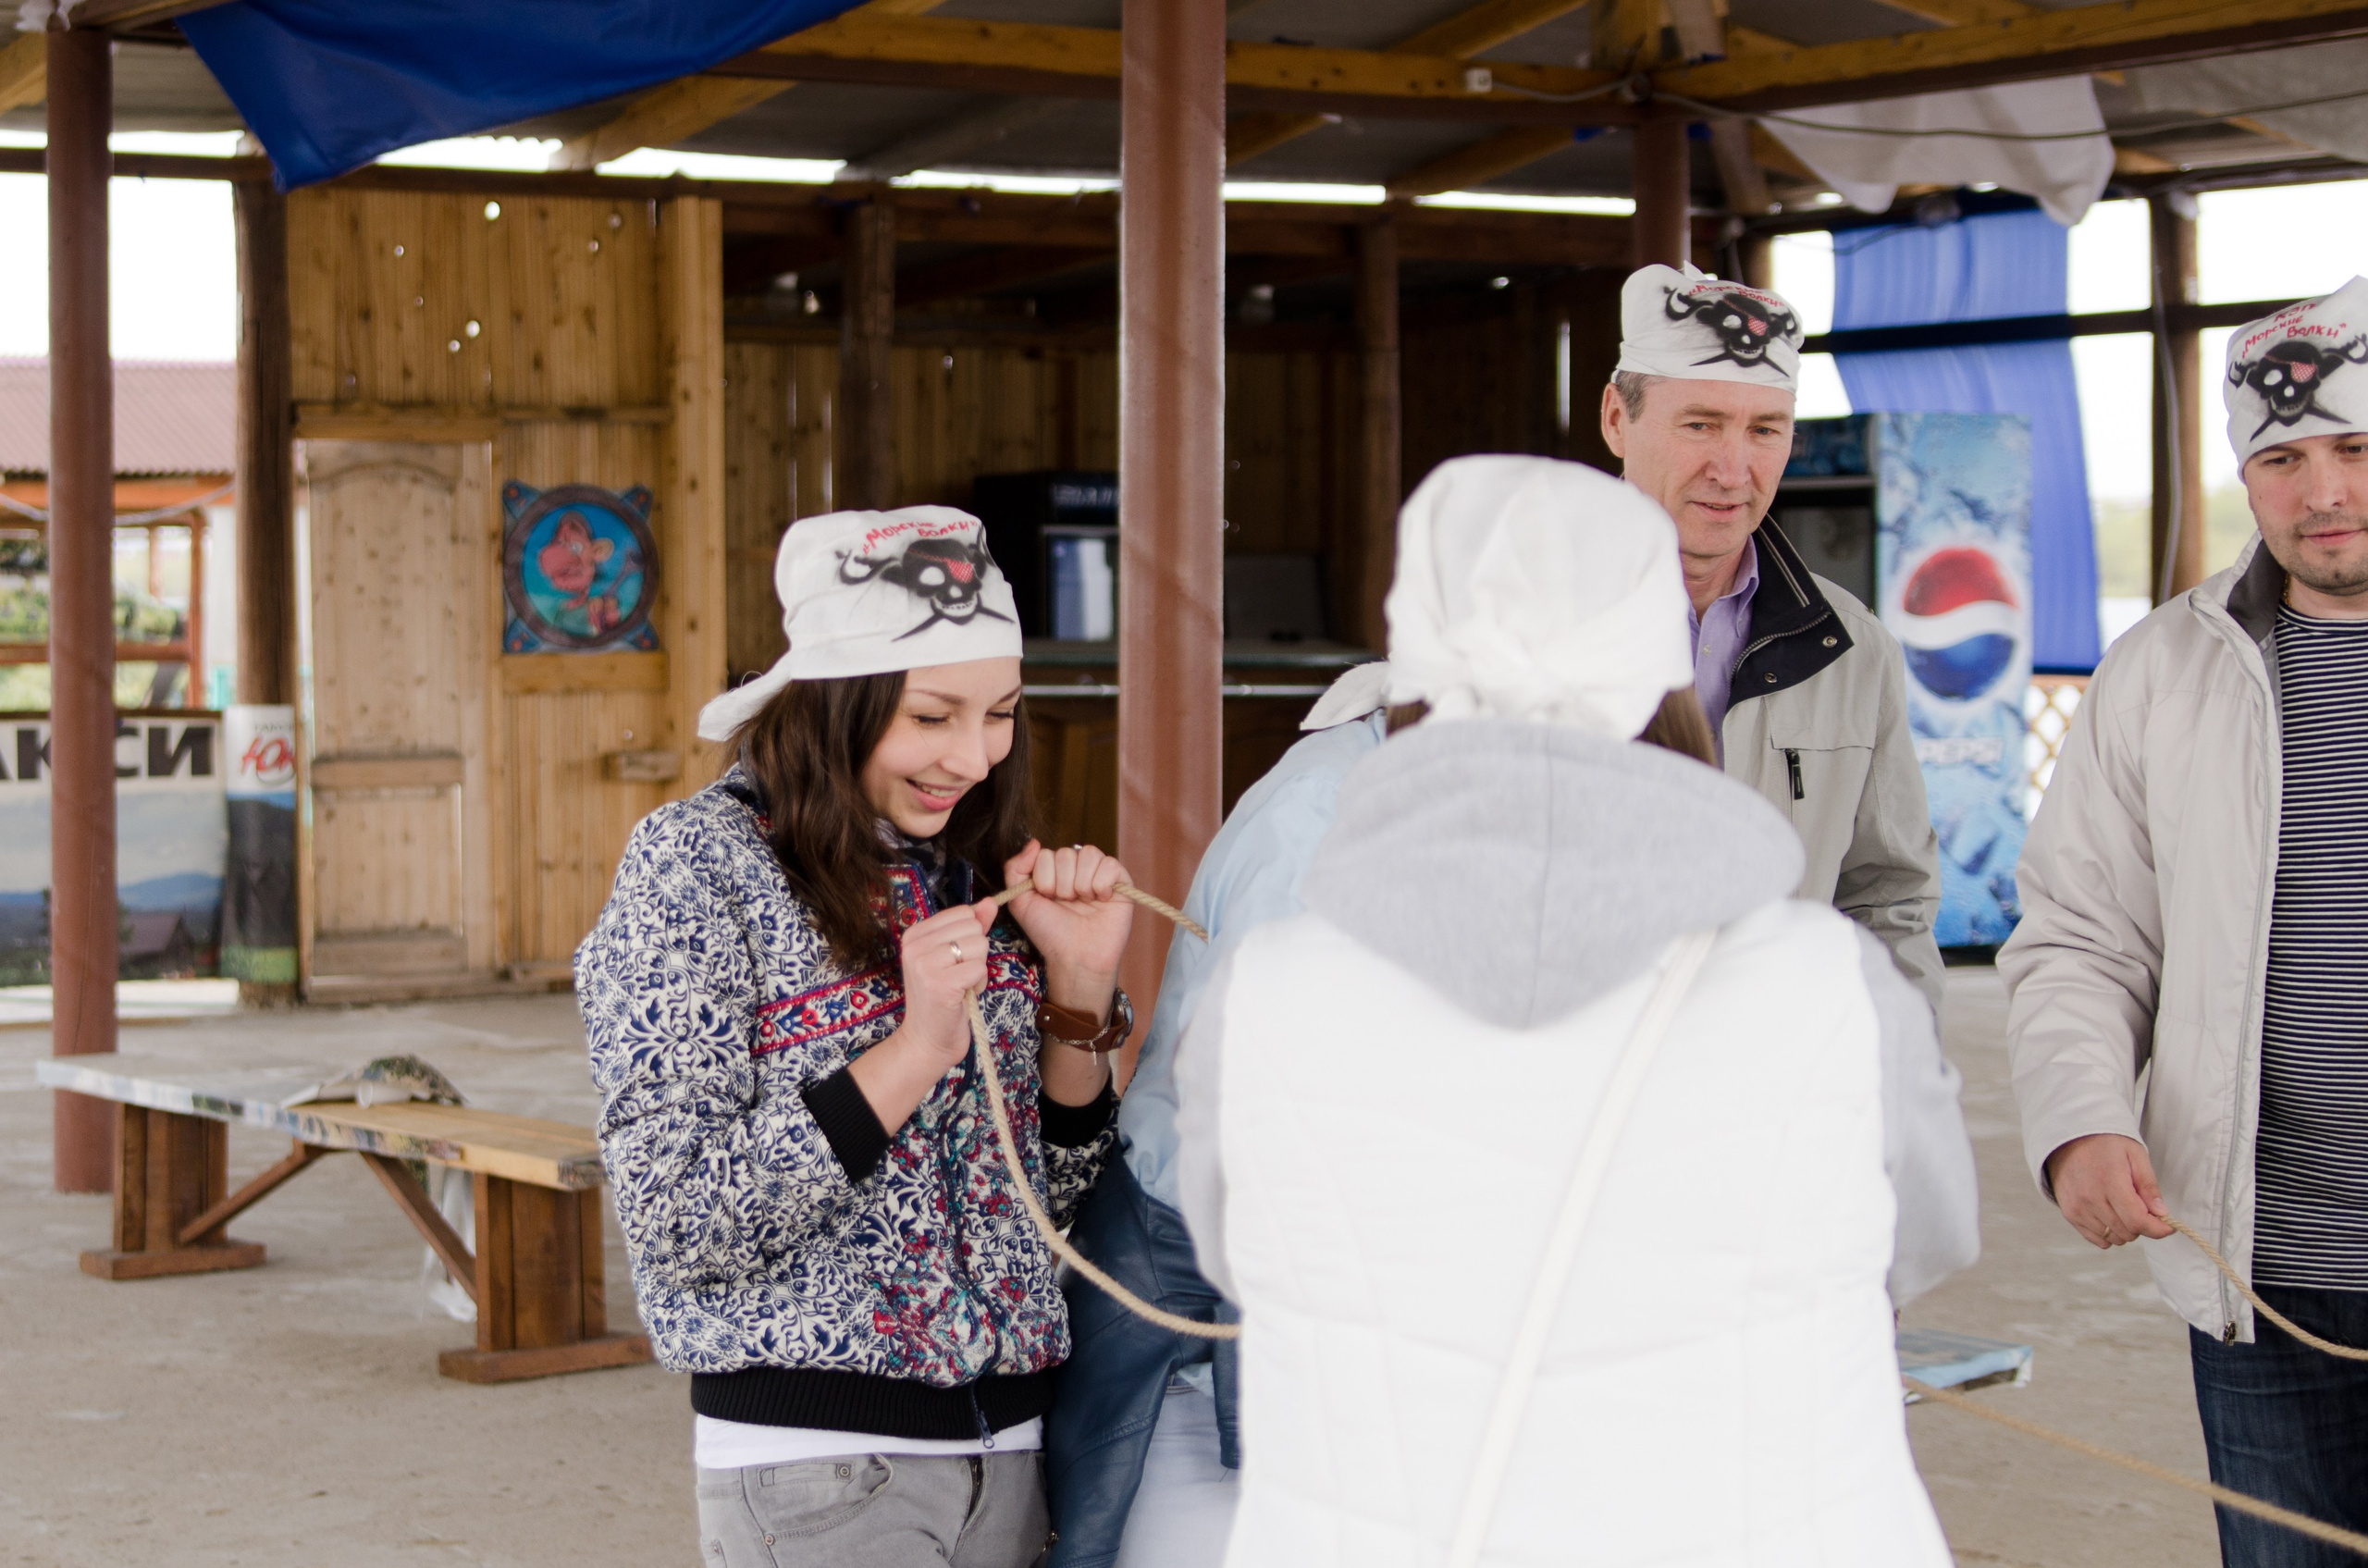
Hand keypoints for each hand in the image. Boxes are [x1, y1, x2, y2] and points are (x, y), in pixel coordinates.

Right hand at [892, 903, 996, 1069]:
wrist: (927, 1041)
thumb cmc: (943, 998)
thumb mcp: (954, 957)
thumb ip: (972, 927)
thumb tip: (990, 903)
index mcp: (915, 933)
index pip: (963, 913)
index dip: (970, 937)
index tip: (955, 961)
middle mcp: (915, 945)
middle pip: (973, 928)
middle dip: (976, 954)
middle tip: (958, 976)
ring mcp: (925, 964)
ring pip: (979, 945)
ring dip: (979, 969)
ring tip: (960, 986)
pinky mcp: (940, 984)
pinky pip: (979, 968)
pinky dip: (979, 983)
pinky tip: (963, 996)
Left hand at [1001, 841, 1133, 1013]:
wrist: (1076, 957)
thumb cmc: (1050, 933)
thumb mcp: (1021, 901)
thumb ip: (1015, 869)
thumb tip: (1034, 842)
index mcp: (1054, 871)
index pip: (1046, 854)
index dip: (1044, 880)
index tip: (1048, 900)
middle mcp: (1077, 869)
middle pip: (1066, 854)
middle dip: (1062, 885)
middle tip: (1068, 904)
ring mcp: (1099, 873)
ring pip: (1088, 855)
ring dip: (1081, 885)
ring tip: (1084, 903)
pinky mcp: (1121, 881)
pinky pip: (1110, 864)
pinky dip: (1102, 885)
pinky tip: (1102, 900)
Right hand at [2046, 1133, 2173, 1248]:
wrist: (2069, 1139)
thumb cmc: (2105, 1144)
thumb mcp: (2135, 1155)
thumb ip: (2149, 1185)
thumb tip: (2161, 1214)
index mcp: (2109, 1182)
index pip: (2137, 1220)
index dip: (2157, 1229)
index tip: (2167, 1227)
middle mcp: (2090, 1199)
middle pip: (2127, 1232)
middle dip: (2141, 1224)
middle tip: (2141, 1207)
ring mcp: (2077, 1208)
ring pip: (2114, 1238)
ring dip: (2125, 1229)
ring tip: (2122, 1208)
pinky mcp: (2070, 1214)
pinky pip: (2097, 1239)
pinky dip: (2109, 1233)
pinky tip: (2110, 1216)